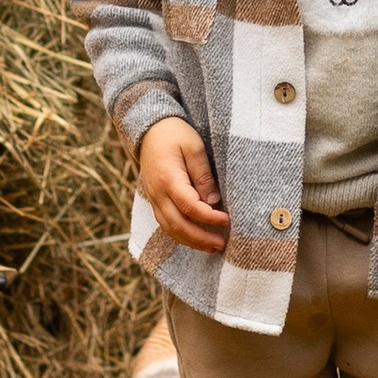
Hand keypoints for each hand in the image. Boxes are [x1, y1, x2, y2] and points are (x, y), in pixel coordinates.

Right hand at [138, 114, 229, 248]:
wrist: (149, 129)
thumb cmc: (175, 134)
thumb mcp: (195, 147)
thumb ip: (203, 175)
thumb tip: (213, 201)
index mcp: (168, 179)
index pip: (190, 207)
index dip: (209, 217)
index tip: (228, 220)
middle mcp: (157, 193)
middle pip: (178, 224)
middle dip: (200, 238)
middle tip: (221, 244)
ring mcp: (153, 198)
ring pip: (169, 228)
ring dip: (190, 241)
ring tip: (212, 247)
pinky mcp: (154, 200)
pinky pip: (165, 223)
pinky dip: (180, 234)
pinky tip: (195, 239)